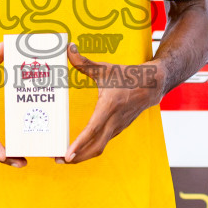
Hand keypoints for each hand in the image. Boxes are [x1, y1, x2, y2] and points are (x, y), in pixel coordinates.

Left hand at [61, 43, 164, 163]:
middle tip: (56, 159)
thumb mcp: (104, 68)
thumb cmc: (127, 75)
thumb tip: (68, 48)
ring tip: (63, 158)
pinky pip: (103, 143)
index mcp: (110, 106)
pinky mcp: (118, 129)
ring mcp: (118, 127)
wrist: (152, 85)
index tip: (67, 155)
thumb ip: (83, 62)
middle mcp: (114, 121)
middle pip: (95, 147)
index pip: (93, 129)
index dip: (79, 143)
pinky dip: (90, 149)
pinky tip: (77, 150)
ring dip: (82, 155)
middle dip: (76, 157)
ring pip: (99, 148)